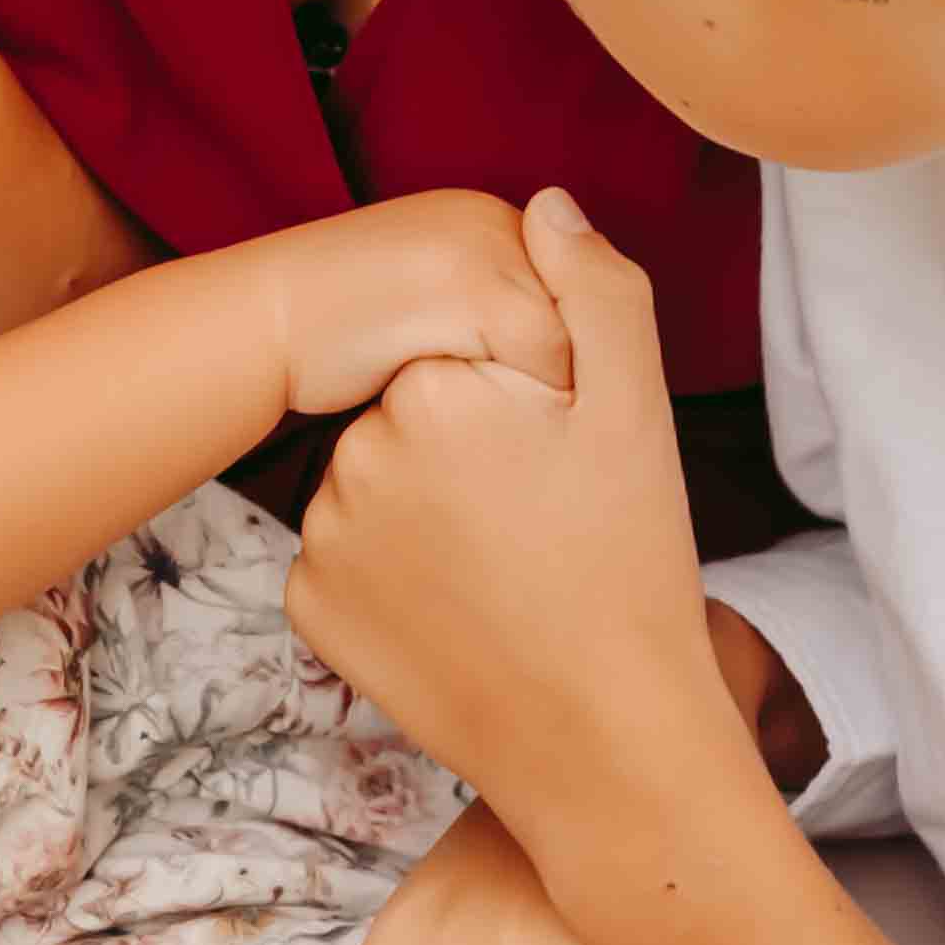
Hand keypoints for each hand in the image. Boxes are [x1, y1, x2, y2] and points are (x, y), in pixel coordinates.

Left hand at [290, 194, 740, 834]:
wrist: (601, 738)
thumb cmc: (631, 568)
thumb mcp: (636, 413)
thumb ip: (595, 291)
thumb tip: (544, 206)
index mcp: (431, 388)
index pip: (456, 355)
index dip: (516, 406)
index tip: (557, 466)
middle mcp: (356, 453)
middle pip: (407, 418)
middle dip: (463, 453)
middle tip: (539, 522)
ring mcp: (323, 537)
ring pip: (374, 486)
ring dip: (422, 511)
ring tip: (503, 569)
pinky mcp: (308, 608)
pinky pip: (345, 560)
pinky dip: (390, 576)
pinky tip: (457, 609)